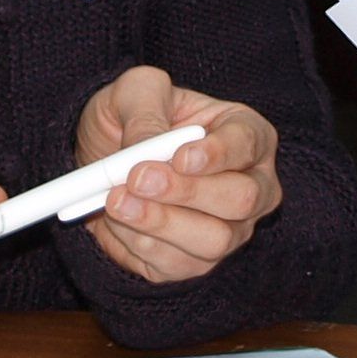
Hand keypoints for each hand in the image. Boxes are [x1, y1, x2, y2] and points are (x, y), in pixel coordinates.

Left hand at [75, 66, 281, 284]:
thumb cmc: (135, 117)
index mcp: (247, 135)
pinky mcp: (195, 261)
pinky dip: (140, 244)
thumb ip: (144, 111)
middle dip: (187, 192)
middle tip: (139, 179)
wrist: (104, 160)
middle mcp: (251, 186)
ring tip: (116, 201)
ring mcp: (229, 230)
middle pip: (242, 199)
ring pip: (214, 240)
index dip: (217, 154)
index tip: (179, 156)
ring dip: (160, 223)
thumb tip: (146, 147)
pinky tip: (116, 220)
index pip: (248, 145)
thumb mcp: (135, 92)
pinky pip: (177, 265)